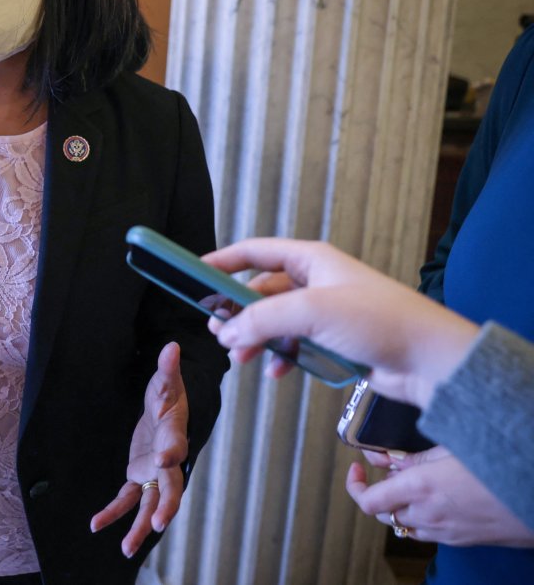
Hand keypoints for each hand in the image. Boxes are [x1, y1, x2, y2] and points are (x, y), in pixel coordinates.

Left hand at [91, 342, 189, 557]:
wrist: (165, 413)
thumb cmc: (168, 396)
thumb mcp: (166, 381)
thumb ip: (168, 368)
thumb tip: (172, 346)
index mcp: (175, 435)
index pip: (177, 446)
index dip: (172, 453)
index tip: (166, 460)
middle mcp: (168, 461)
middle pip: (171, 487)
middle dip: (166, 506)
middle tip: (161, 523)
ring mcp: (154, 474)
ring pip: (150, 505)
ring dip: (140, 527)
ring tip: (127, 548)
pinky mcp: (139, 478)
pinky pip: (127, 500)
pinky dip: (112, 513)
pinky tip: (96, 525)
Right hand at [201, 238, 478, 407]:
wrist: (429, 360)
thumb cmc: (378, 321)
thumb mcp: (311, 312)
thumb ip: (262, 319)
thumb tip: (227, 332)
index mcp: (311, 259)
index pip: (256, 251)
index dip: (223, 260)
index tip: (196, 274)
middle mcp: (317, 281)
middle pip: (262, 291)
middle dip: (238, 312)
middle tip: (218, 333)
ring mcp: (327, 312)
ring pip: (276, 321)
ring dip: (256, 339)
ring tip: (241, 358)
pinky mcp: (336, 341)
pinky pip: (295, 344)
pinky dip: (280, 357)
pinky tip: (276, 373)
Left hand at [347, 446, 533, 546]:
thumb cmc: (499, 462)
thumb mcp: (453, 447)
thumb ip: (416, 457)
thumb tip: (389, 458)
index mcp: (420, 487)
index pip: (368, 501)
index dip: (355, 486)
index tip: (357, 468)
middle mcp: (428, 514)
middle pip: (383, 513)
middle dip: (378, 493)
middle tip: (386, 472)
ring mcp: (445, 531)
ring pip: (405, 524)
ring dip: (400, 506)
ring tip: (410, 484)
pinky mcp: (462, 540)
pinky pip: (429, 533)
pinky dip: (421, 517)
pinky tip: (435, 499)